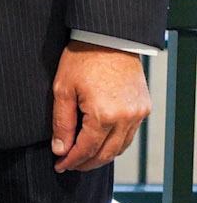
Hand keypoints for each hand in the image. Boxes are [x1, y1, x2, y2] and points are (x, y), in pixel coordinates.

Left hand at [51, 43, 148, 172]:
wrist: (109, 37)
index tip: (59, 165)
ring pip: (120, 147)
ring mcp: (138, 114)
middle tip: (70, 165)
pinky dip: (115, 142)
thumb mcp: (63, 89)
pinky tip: (101, 141)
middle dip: (86, 163)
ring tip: (84, 157)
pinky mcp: (144, 108)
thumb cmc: (82, 58)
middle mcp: (125, 118)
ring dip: (102, 155)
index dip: (71, 160)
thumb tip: (60, 148)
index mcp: (103, 115)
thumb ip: (62, 122)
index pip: (86, 149)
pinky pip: (130, 134)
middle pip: (106, 153)